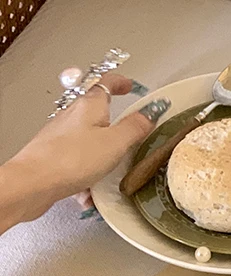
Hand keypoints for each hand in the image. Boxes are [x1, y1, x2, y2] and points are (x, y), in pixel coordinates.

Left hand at [0, 75, 168, 229]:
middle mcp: (73, 115)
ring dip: (101, 156)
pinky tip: (89, 192)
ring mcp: (62, 135)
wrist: (34, 182)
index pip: (106, 82)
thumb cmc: (71, 159)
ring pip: (88, 140)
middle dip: (113, 122)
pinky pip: (78, 161)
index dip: (120, 82)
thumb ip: (135, 128)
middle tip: (127, 130)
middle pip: (96, 111)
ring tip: (109, 173)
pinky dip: (87, 175)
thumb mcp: (115, 143)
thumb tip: (151, 112)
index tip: (129, 85)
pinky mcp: (55, 155)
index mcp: (90, 105)